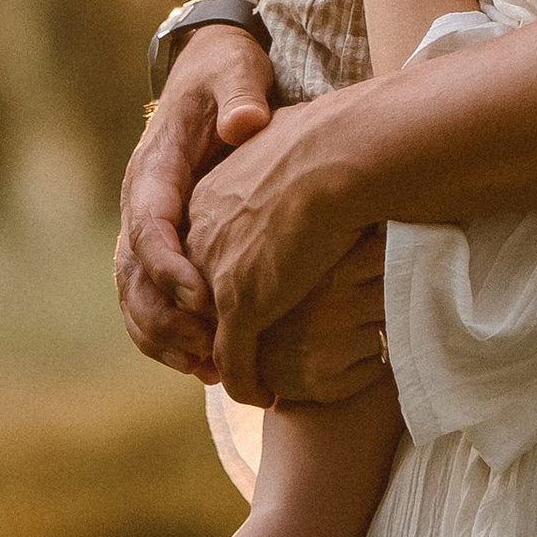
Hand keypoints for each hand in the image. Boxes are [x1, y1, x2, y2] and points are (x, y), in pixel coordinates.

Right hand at [117, 31, 271, 377]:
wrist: (212, 71)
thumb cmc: (228, 74)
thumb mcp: (236, 72)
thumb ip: (239, 96)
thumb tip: (243, 123)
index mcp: (154, 168)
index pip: (150, 225)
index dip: (170, 267)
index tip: (204, 299)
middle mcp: (140, 203)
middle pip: (134, 274)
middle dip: (167, 317)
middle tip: (209, 350)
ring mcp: (147, 226)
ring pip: (135, 295)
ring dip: (165, 337)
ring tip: (208, 370)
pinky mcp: (163, 244)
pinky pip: (150, 299)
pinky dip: (168, 335)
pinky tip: (205, 365)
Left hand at [188, 84, 385, 401]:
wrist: (343, 154)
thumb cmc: (335, 139)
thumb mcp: (286, 142)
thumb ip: (275, 156)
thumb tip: (293, 148)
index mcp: (207, 197)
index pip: (200, 253)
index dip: (223, 281)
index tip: (251, 300)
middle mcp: (198, 237)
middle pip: (193, 297)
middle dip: (212, 329)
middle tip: (242, 354)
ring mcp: (214, 273)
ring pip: (207, 337)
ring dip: (228, 366)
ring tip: (256, 381)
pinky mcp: (239, 305)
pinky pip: (234, 362)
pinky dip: (248, 386)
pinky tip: (267, 398)